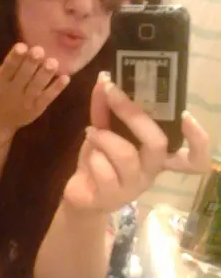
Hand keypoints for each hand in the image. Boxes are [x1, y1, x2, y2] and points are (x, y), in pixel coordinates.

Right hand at [0, 37, 69, 136]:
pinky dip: (56, 89)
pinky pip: (47, 98)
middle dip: (31, 64)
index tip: (22, 46)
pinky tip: (65, 78)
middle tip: (40, 50)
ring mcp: (26, 102)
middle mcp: (12, 92)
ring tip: (53, 62)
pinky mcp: (37, 109)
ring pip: (37, 87)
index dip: (15, 58)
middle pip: (23, 76)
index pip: (8, 68)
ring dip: (45, 75)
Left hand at [64, 72, 210, 211]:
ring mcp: (133, 188)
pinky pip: (104, 171)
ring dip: (105, 137)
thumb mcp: (103, 131)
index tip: (186, 114)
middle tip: (112, 93)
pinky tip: (88, 155)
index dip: (198, 139)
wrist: (79, 193)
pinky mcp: (111, 198)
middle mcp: (151, 172)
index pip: (195, 159)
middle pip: (156, 143)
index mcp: (157, 156)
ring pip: (126, 155)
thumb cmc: (99, 160)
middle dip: (132, 113)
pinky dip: (93, 156)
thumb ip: (105, 109)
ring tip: (91, 131)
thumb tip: (104, 79)